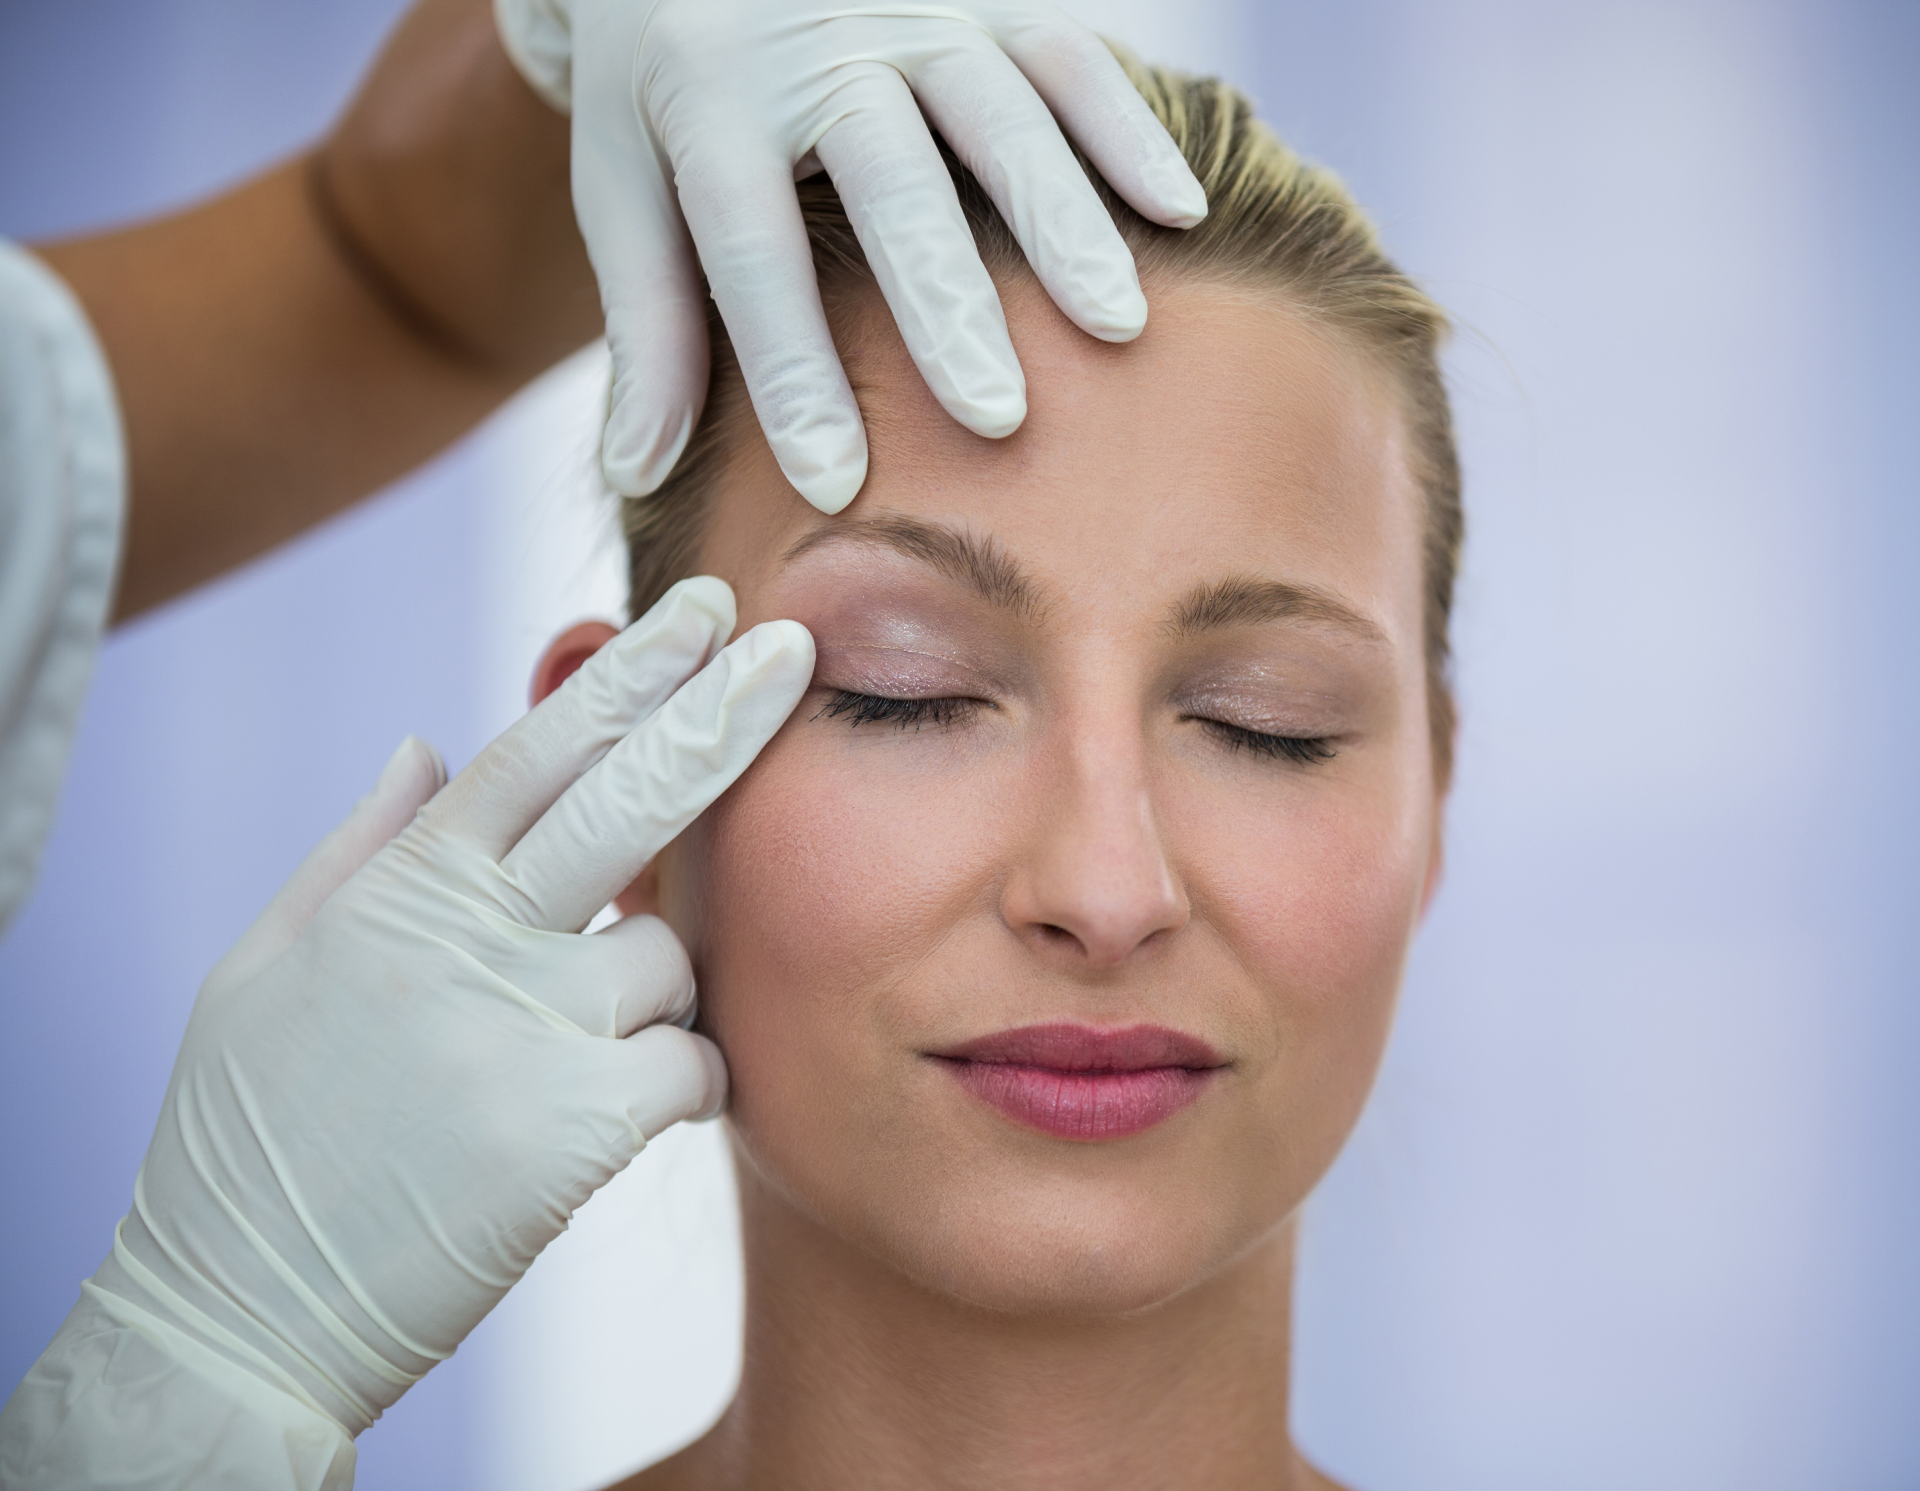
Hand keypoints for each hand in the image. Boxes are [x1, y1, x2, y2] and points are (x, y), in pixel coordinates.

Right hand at [0, 579, 811, 1480]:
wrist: (244, 1310)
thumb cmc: (253, 1137)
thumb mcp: (267, 967)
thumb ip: (362, 847)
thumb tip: (428, 745)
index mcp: (400, 891)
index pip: (535, 750)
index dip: (625, 672)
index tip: (698, 613)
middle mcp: (468, 940)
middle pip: (624, 796)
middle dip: (717, 711)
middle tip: (788, 651)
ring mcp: (523, 1029)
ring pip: (668, 960)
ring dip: (653, 998)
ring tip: (575, 1063)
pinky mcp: (572, 1129)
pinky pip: (690, 1066)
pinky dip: (678, 1085)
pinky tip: (620, 1117)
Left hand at [494, 0, 1207, 512]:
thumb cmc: (668, 93)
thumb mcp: (623, 188)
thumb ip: (647, 327)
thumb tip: (636, 474)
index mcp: (708, 95)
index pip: (750, 248)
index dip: (791, 369)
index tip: (835, 481)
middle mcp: (816, 44)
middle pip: (890, 180)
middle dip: (945, 302)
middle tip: (996, 419)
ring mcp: (912, 10)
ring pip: (1000, 114)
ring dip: (1063, 222)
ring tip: (1116, 329)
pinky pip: (1070, 53)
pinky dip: (1128, 130)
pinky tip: (1181, 213)